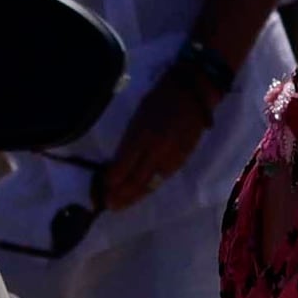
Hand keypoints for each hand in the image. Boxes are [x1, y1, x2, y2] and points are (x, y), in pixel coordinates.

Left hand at [93, 56, 228, 209]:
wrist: (194, 92)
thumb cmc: (162, 97)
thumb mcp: (139, 114)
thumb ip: (131, 139)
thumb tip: (120, 160)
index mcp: (143, 134)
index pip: (124, 164)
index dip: (113, 179)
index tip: (103, 188)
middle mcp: (157, 149)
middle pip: (137, 179)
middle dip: (122, 194)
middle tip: (109, 205)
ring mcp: (172, 156)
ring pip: (151, 183)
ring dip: (135, 195)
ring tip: (122, 204)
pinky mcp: (182, 159)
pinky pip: (163, 178)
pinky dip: (150, 187)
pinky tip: (141, 193)